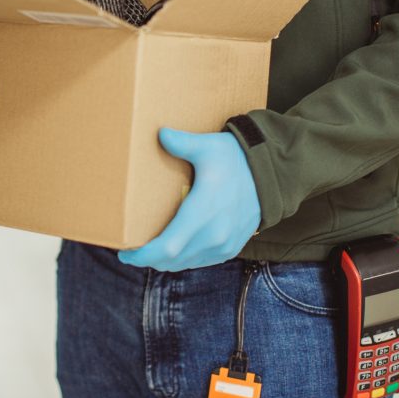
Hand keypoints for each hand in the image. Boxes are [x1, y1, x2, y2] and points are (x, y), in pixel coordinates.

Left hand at [118, 128, 260, 271]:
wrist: (273, 175)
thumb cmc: (237, 159)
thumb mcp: (208, 147)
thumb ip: (182, 143)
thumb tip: (160, 134)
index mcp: (203, 213)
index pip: (167, 248)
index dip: (143, 255)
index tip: (125, 253)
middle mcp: (214, 235)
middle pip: (172, 260)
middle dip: (148, 258)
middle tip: (131, 250)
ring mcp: (223, 245)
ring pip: (185, 263)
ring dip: (165, 260)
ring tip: (149, 248)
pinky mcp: (230, 248)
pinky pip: (200, 261)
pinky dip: (183, 259)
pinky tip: (174, 248)